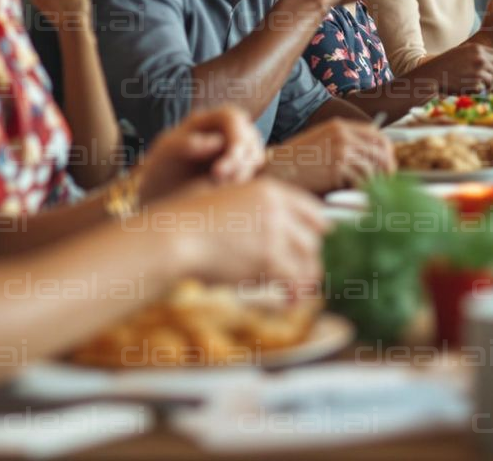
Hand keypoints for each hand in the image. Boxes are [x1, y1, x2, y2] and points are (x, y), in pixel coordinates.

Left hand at [134, 107, 267, 201]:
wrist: (161, 202)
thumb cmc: (160, 175)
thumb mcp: (164, 157)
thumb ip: (184, 144)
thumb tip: (216, 141)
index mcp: (204, 120)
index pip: (232, 117)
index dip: (234, 139)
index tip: (221, 171)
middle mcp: (224, 131)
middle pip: (249, 136)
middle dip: (240, 162)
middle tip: (221, 185)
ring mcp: (236, 149)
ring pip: (256, 155)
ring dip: (244, 173)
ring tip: (221, 189)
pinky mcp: (243, 168)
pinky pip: (257, 172)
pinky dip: (248, 181)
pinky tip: (229, 192)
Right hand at [161, 177, 330, 291]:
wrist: (174, 236)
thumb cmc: (190, 220)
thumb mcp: (227, 198)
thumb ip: (253, 208)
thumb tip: (270, 224)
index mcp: (271, 190)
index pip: (313, 210)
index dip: (318, 230)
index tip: (318, 243)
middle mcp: (279, 209)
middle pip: (314, 238)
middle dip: (310, 259)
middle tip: (307, 274)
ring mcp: (276, 233)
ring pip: (310, 260)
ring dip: (307, 279)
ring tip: (300, 292)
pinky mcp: (269, 259)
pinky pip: (295, 278)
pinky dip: (295, 292)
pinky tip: (292, 302)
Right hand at [265, 118, 396, 193]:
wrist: (276, 168)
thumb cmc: (297, 160)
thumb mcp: (321, 142)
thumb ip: (345, 144)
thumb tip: (373, 158)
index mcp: (340, 126)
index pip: (376, 135)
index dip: (386, 151)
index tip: (388, 165)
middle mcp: (343, 136)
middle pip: (379, 151)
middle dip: (386, 169)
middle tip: (385, 182)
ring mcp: (341, 151)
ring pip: (371, 169)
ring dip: (369, 182)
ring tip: (358, 189)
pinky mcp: (337, 168)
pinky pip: (358, 181)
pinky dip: (355, 189)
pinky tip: (345, 191)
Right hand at [414, 42, 492, 94]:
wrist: (432, 75)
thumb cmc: (445, 64)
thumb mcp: (461, 52)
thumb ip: (476, 54)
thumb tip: (491, 61)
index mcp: (478, 49)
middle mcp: (481, 59)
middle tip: (488, 81)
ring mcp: (479, 72)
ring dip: (488, 85)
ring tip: (478, 86)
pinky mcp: (475, 84)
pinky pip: (483, 89)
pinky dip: (477, 91)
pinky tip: (467, 89)